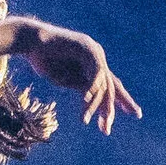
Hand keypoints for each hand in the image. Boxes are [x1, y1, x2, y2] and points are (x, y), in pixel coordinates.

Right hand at [12, 19, 142, 133]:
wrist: (29, 41)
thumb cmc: (43, 60)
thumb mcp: (65, 79)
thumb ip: (80, 86)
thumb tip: (91, 99)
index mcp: (92, 65)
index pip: (110, 85)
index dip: (121, 99)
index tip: (131, 113)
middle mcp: (96, 57)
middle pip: (114, 83)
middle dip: (123, 101)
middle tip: (136, 114)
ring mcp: (93, 52)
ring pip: (103, 83)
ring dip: (100, 105)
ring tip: (101, 123)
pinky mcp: (86, 48)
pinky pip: (94, 73)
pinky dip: (91, 89)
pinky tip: (87, 100)